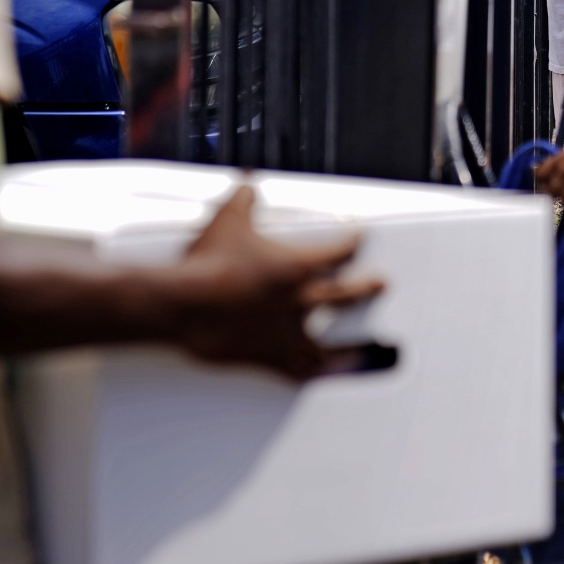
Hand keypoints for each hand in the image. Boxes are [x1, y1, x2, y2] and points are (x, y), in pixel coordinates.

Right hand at [169, 186, 383, 380]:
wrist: (182, 303)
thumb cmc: (206, 264)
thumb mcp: (228, 219)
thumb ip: (245, 199)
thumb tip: (248, 183)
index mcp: (295, 267)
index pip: (337, 253)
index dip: (352, 244)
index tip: (361, 238)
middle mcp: (297, 302)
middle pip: (344, 295)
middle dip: (366, 289)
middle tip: (380, 285)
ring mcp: (283, 334)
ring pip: (325, 345)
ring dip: (345, 348)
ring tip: (360, 351)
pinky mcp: (264, 358)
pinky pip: (294, 371)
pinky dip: (308, 375)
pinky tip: (314, 379)